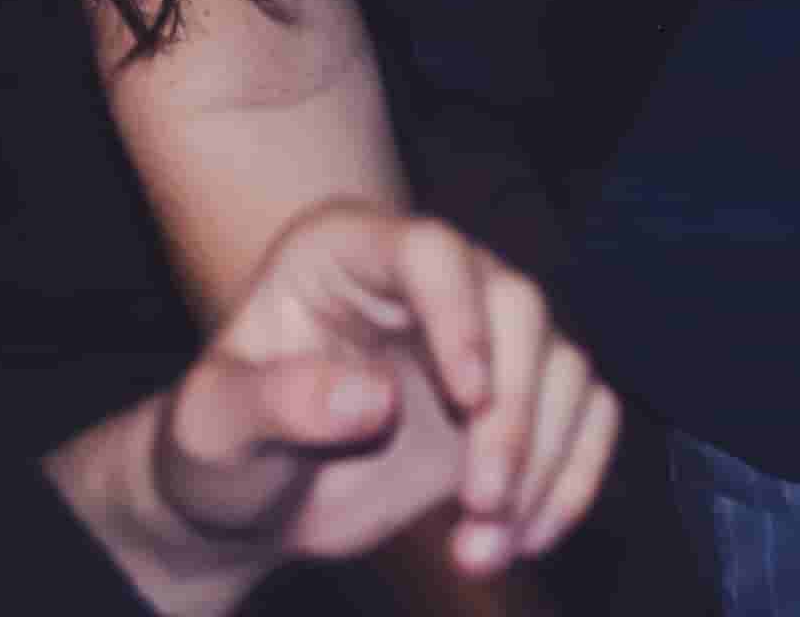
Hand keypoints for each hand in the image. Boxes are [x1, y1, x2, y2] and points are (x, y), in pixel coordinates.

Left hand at [147, 205, 618, 586]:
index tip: (468, 399)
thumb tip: (373, 396)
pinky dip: (571, 480)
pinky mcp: (513, 397)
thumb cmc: (222, 444)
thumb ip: (278, 402)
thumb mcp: (217, 426)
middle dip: (514, 413)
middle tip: (480, 502)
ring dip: (544, 464)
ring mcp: (478, 336)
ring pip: (562, 364)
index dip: (460, 315)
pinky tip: (522, 540)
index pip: (429, 250)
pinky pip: (583, 414)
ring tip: (484, 548)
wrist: (254, 500)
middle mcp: (424, 280)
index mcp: (345, 253)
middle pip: (516, 305)